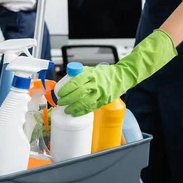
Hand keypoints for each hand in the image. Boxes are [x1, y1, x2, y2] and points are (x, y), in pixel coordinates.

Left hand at [57, 29, 176, 115]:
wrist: (123, 77)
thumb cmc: (106, 73)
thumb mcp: (92, 69)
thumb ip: (80, 73)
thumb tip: (67, 78)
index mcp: (92, 75)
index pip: (76, 82)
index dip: (67, 89)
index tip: (60, 93)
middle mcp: (96, 84)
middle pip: (79, 93)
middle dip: (68, 99)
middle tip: (61, 103)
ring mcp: (101, 94)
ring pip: (85, 103)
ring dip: (75, 108)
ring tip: (67, 111)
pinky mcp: (104, 101)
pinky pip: (92, 107)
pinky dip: (83, 111)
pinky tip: (76, 113)